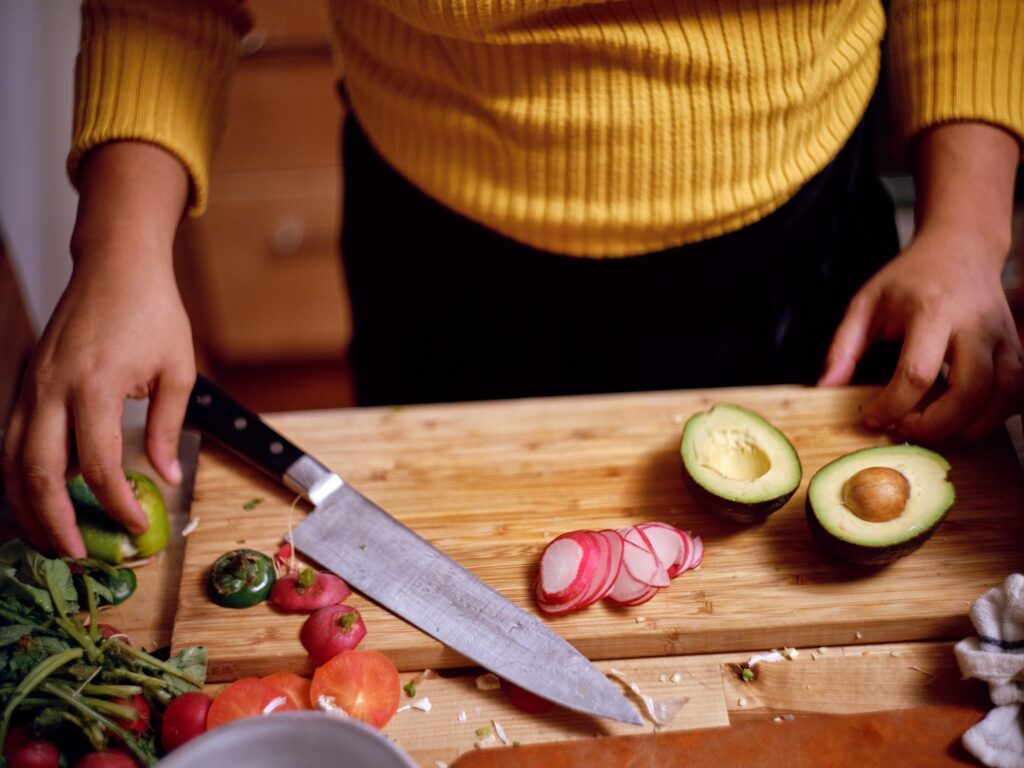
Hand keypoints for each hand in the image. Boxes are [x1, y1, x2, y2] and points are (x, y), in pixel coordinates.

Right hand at [1, 142, 191, 556]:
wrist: (115, 265)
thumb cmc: (152, 311)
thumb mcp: (178, 369)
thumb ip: (167, 428)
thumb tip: (164, 479)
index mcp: (96, 385)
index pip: (100, 464)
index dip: (117, 504)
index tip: (137, 526)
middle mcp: (52, 388)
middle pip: (40, 472)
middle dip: (55, 521)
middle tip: (78, 555)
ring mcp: (31, 385)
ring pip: (13, 460)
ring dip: (28, 505)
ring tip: (53, 538)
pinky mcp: (25, 382)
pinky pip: (12, 439)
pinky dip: (21, 474)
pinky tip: (41, 496)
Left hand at [819, 227, 1022, 441]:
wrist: (961, 248)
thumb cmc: (910, 278)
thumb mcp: (866, 303)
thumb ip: (843, 347)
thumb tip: (825, 388)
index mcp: (932, 311)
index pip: (916, 373)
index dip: (892, 406)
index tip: (871, 418)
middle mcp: (975, 325)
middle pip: (970, 392)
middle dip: (936, 426)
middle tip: (905, 429)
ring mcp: (1003, 338)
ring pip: (1004, 397)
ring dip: (970, 427)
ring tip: (933, 428)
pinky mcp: (1016, 348)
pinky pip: (1016, 394)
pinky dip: (992, 416)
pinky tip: (961, 417)